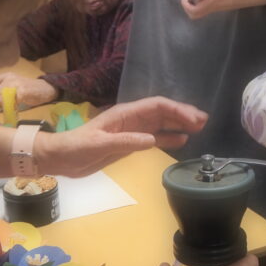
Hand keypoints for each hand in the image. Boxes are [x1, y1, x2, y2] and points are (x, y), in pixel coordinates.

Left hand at [0, 72, 57, 110]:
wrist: (47, 89)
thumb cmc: (28, 90)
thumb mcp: (13, 86)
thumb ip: (0, 90)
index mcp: (6, 75)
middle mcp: (10, 77)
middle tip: (3, 105)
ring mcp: (16, 84)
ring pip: (0, 98)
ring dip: (3, 105)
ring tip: (11, 105)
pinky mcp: (22, 91)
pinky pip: (10, 102)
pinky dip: (11, 107)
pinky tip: (17, 105)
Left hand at [35, 97, 207, 176]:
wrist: (61, 158)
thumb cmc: (76, 148)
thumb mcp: (99, 145)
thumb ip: (125, 142)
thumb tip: (152, 139)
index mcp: (125, 114)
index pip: (156, 106)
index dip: (176, 110)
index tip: (193, 119)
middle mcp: (131, 119)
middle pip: (162, 112)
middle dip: (183, 114)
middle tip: (204, 120)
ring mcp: (132, 130)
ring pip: (161, 123)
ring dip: (179, 124)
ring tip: (199, 127)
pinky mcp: (130, 142)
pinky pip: (154, 137)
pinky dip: (169, 137)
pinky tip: (182, 140)